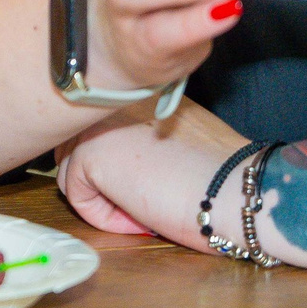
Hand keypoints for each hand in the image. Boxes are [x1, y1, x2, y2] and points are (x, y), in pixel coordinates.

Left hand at [56, 100, 244, 247]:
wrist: (235, 188)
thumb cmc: (224, 173)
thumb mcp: (182, 138)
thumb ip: (148, 136)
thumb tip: (122, 161)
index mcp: (140, 91)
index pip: (100, 124)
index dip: (115, 161)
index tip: (147, 183)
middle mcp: (116, 98)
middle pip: (76, 142)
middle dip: (98, 176)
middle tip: (139, 200)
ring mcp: (98, 122)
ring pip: (72, 169)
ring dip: (102, 196)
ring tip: (144, 208)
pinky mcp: (89, 154)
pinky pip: (76, 196)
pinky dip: (103, 216)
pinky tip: (140, 216)